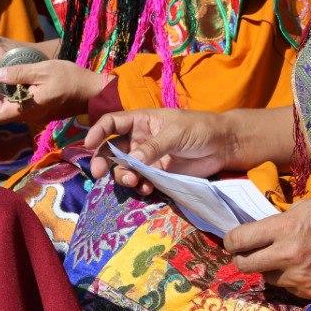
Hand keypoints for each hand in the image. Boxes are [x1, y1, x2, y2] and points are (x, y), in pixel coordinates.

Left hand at [0, 59, 108, 124]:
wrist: (92, 91)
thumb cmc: (70, 78)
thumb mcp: (43, 70)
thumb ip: (19, 73)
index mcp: (29, 109)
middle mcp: (29, 116)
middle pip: (0, 112)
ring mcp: (34, 115)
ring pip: (8, 109)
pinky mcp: (38, 110)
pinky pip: (17, 105)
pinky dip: (7, 94)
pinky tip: (5, 80)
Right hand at [84, 108, 238, 191]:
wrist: (223, 146)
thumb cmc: (199, 129)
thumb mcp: (175, 133)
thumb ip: (153, 146)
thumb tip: (131, 161)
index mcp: (141, 121)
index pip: (113, 122)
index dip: (98, 132)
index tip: (88, 145)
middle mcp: (140, 139)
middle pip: (113, 149)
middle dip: (104, 161)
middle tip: (99, 174)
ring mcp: (148, 158)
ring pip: (125, 168)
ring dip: (123, 176)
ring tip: (133, 182)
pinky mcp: (158, 174)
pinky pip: (141, 181)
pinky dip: (140, 186)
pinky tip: (147, 189)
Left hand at [224, 194, 310, 298]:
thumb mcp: (300, 208)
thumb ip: (277, 223)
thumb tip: (258, 233)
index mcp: (283, 228)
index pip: (240, 239)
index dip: (230, 241)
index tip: (231, 241)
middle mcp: (288, 255)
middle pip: (246, 264)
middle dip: (242, 258)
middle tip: (246, 253)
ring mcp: (300, 276)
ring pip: (267, 277)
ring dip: (269, 269)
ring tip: (284, 257)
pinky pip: (288, 287)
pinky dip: (289, 278)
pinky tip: (302, 266)